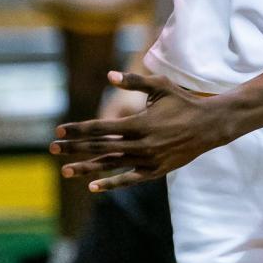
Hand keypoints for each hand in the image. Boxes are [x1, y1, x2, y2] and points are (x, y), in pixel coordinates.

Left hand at [50, 71, 232, 191]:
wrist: (210, 125)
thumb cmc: (183, 101)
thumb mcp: (160, 86)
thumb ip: (134, 82)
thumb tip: (109, 76)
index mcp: (139, 122)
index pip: (101, 127)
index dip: (78, 129)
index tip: (59, 131)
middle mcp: (141, 143)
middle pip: (100, 147)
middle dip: (74, 148)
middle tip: (52, 149)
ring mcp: (148, 159)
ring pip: (111, 164)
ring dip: (86, 167)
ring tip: (65, 171)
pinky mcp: (155, 171)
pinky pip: (128, 179)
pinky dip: (111, 183)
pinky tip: (93, 186)